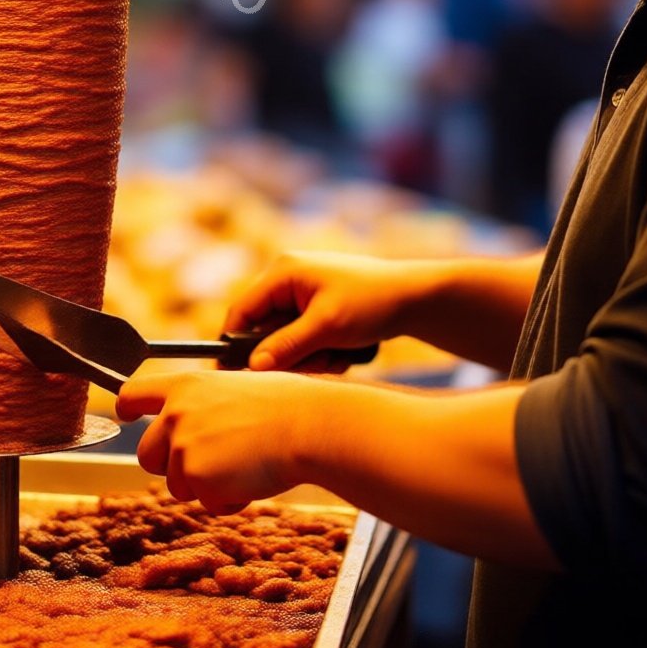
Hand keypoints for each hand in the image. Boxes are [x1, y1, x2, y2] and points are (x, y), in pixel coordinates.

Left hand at [115, 366, 317, 513]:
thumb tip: (197, 421)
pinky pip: (205, 502)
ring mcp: (183, 447)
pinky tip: (250, 480)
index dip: (126, 406)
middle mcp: (176, 414)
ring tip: (242, 465)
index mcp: (185, 386)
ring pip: (177, 484)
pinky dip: (226, 500)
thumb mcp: (234, 388)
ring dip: (205, 485)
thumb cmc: (284, 406)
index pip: (134, 392)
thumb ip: (204, 405)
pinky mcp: (196, 477)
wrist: (305, 426)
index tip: (126, 414)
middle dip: (170, 466)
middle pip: (146, 454)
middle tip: (208, 464)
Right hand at [225, 251, 416, 370]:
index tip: (232, 375)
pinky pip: (304, 340)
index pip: (242, 310)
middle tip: (319, 360)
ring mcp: (303, 294)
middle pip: (264, 330)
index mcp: (283, 272)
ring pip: (286, 340)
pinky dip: (322, 351)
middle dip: (290, 353)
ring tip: (340, 354)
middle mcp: (288, 279)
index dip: (233, 343)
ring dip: (310, 355)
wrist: (414, 298)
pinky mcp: (317, 309)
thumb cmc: (371, 302)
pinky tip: (346, 351)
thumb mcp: (327, 327)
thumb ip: (287, 346)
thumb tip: (251, 366)